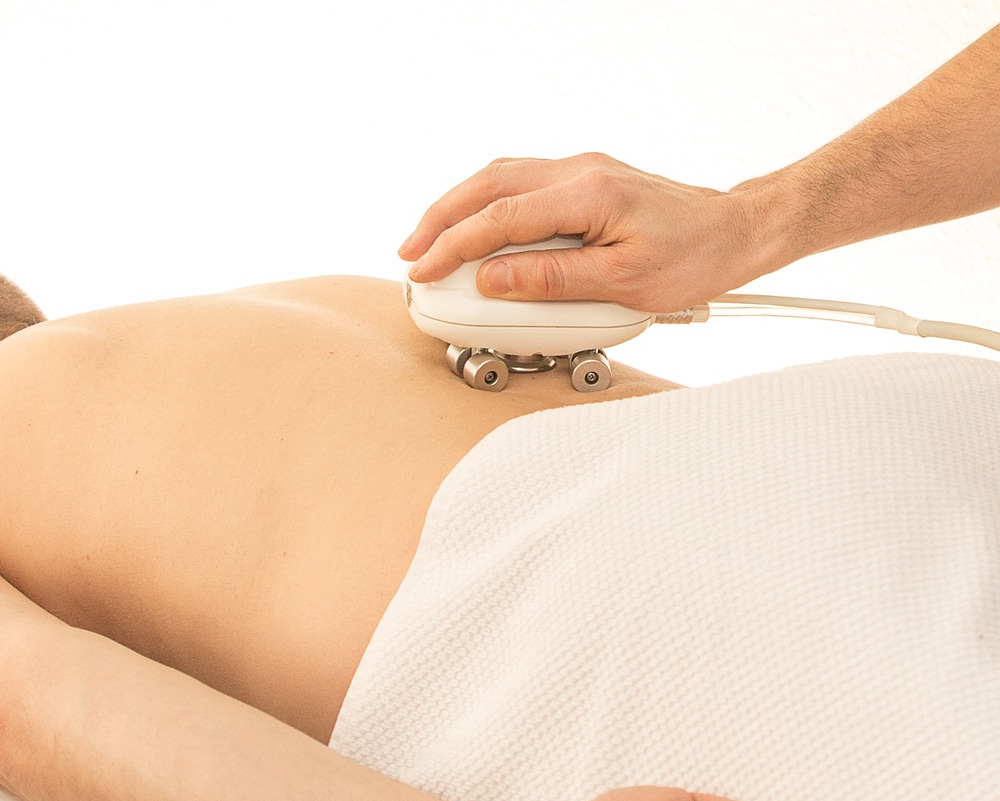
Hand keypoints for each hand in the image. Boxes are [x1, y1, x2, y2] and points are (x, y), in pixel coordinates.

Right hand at [399, 155, 776, 312]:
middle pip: (487, 185)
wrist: (737, 232)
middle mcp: (579, 171)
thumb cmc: (694, 258)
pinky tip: (476, 227)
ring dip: (459, 208)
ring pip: (500, 178)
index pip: (499, 218)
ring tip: (431, 242)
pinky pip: (520, 183)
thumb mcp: (623, 283)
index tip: (424, 272)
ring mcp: (581, 171)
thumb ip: (551, 280)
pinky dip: (486, 204)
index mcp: (587, 194)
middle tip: (410, 255)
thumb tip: (492, 280)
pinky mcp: (586, 180)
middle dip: (439, 220)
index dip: (453, 247)